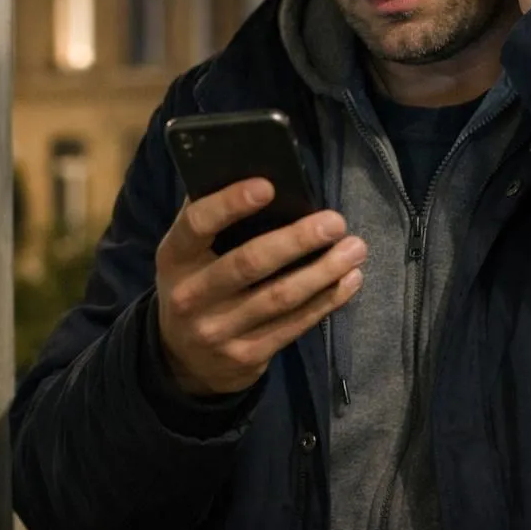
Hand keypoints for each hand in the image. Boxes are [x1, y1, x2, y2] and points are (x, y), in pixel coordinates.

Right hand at [155, 179, 365, 395]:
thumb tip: (257, 171)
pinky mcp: (246, 356)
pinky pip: (293, 325)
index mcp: (175, 256)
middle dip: (297, 240)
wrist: (184, 359)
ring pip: (279, 297)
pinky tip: (349, 280)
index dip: (230, 204)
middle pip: (248, 263)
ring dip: (323, 271)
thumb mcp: (188, 253)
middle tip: (335, 221)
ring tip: (355, 248)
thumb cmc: (196, 282)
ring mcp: (218, 330)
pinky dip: (327, 301)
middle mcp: (190, 295)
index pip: (198, 224)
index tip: (268, 186)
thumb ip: (213, 219)